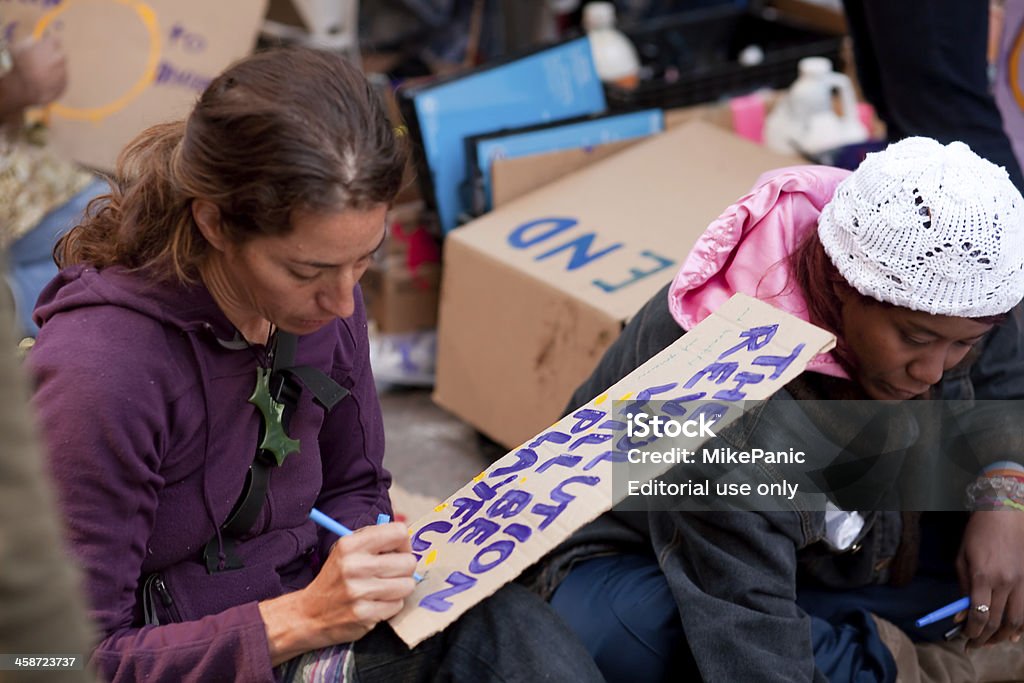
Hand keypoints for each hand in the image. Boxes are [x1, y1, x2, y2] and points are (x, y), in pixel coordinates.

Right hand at [1, 34, 66, 112]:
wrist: (23, 89)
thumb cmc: (18, 66)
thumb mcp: (18, 48)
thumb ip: (29, 42)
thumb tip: (36, 39)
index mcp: (49, 47)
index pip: (56, 40)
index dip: (50, 43)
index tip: (46, 46)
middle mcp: (60, 58)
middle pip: (60, 54)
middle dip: (53, 57)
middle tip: (42, 62)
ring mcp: (64, 71)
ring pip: (61, 68)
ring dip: (54, 69)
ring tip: (41, 74)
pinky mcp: (65, 84)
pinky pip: (62, 80)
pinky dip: (56, 80)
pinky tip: (44, 82)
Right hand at [258, 523, 416, 664]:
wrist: (309, 614)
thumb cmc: (336, 578)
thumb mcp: (347, 550)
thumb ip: (375, 540)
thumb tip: (407, 539)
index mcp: (351, 544)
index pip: (398, 533)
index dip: (403, 543)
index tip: (397, 552)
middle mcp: (354, 565)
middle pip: (408, 562)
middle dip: (404, 569)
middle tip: (392, 574)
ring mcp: (359, 592)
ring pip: (408, 585)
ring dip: (400, 588)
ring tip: (384, 589)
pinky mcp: (365, 615)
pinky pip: (398, 605)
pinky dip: (391, 605)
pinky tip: (376, 603)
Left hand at [956, 510, 1023, 646]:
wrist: (1006, 515)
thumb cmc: (977, 534)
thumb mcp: (962, 558)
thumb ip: (962, 588)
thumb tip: (960, 614)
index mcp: (983, 576)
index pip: (979, 614)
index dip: (971, 630)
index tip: (963, 637)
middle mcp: (1005, 583)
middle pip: (998, 621)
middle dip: (984, 637)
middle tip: (972, 645)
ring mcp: (1021, 583)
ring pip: (1016, 621)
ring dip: (1002, 636)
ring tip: (990, 643)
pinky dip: (1020, 626)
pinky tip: (1012, 635)